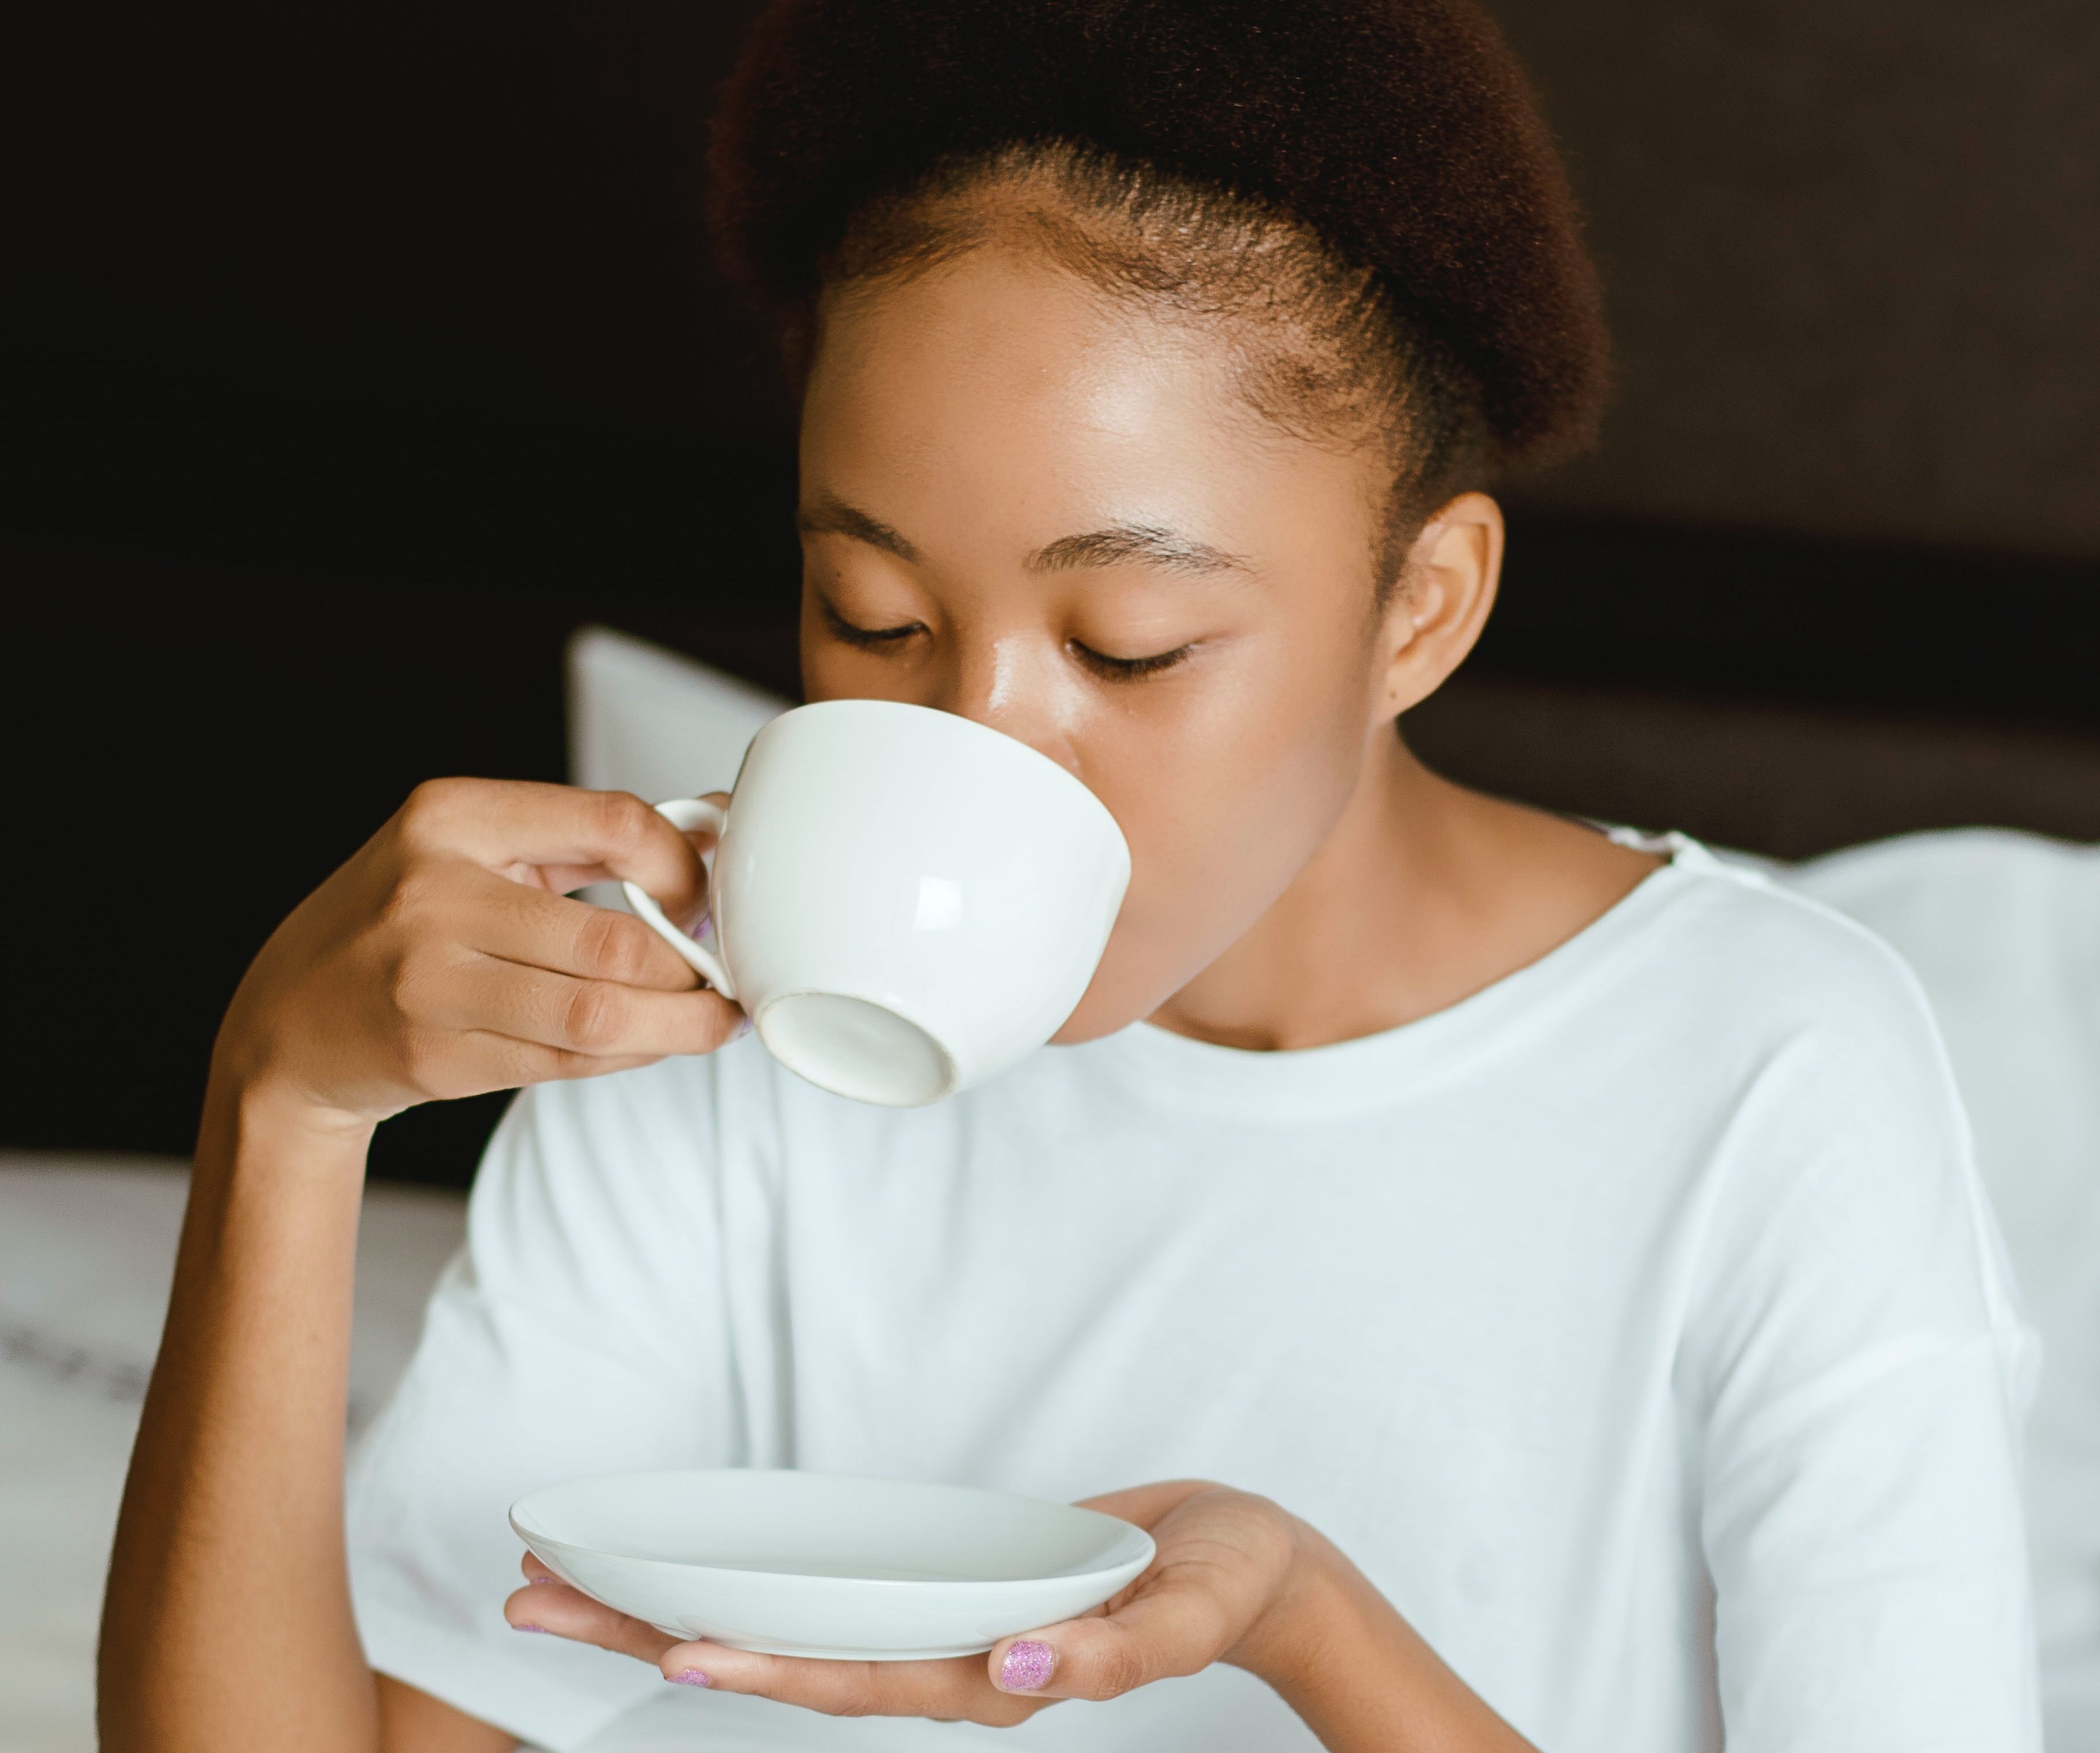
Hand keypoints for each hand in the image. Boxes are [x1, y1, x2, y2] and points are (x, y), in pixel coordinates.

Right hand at [213, 778, 744, 1126]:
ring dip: (678, 1026)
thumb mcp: (472, 845)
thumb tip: (715, 830)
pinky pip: (566, 1063)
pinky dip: (629, 1056)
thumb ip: (585, 837)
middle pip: (614, 942)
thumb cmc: (403, 921)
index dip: (684, 866)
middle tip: (726, 976)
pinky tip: (654, 1042)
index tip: (705, 897)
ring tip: (714, 1020)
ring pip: (597, 1016)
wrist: (288, 1021)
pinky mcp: (435, 1057)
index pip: (612, 823)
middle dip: (694, 970)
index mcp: (451, 816)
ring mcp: (429, 982)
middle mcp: (434, 894)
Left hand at [503, 1481, 1313, 1725]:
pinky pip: (830, 1592)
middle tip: (535, 1607)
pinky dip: (756, 1582)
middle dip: (659, 1636)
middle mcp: (947, 1660)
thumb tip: (1019, 1664)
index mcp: (995, 1674)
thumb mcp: (1189, 1611)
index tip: (674, 1652)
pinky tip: (694, 1571)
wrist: (1250, 1570)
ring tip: (568, 1590)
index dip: (770, 1669)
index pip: (861, 1681)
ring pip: (790, 1628)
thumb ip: (1116, 1649)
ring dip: (676, 1611)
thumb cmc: (1226, 1583)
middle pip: (786, 1659)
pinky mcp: (938, 1585)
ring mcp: (935, 1626)